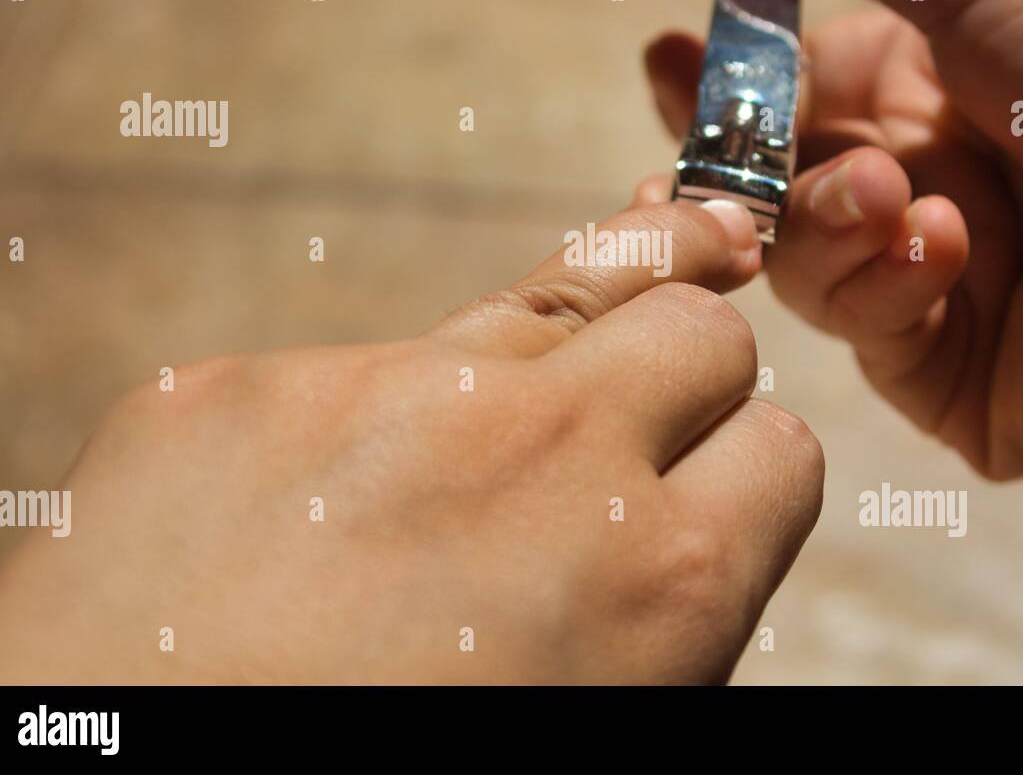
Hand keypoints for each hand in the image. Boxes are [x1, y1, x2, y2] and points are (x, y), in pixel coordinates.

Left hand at [0, 201, 822, 683]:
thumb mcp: (589, 718)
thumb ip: (653, 619)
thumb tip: (671, 540)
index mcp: (651, 581)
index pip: (782, 450)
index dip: (750, 476)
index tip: (718, 487)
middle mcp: (538, 455)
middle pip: (694, 328)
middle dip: (692, 366)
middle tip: (663, 395)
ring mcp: (382, 396)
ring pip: (539, 305)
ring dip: (556, 351)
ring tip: (537, 388)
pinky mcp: (241, 386)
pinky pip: (359, 369)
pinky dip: (367, 423)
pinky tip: (320, 507)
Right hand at [635, 0, 1022, 497]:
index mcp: (930, 81)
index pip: (788, 85)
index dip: (719, 78)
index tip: (669, 60)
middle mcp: (924, 182)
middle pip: (774, 183)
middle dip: (741, 167)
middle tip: (715, 158)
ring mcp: (935, 284)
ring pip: (801, 264)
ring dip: (824, 222)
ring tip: (886, 195)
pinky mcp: (954, 378)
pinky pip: (867, 336)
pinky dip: (886, 288)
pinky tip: (947, 255)